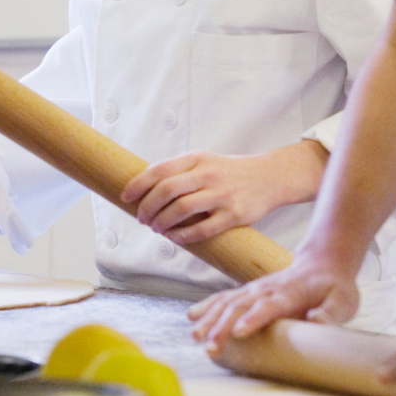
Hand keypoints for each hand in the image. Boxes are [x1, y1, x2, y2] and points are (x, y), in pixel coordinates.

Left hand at [121, 142, 326, 246]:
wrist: (270, 177)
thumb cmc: (230, 172)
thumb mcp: (205, 161)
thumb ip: (179, 172)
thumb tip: (144, 190)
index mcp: (197, 159)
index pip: (159, 170)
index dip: (138, 185)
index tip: (126, 197)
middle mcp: (208, 174)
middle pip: (166, 191)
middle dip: (147, 208)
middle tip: (142, 218)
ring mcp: (222, 195)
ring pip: (181, 210)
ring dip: (161, 223)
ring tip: (156, 228)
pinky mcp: (234, 216)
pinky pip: (201, 230)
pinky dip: (182, 236)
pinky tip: (174, 237)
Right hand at [187, 251, 359, 353]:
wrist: (324, 263)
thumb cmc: (335, 288)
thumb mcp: (343, 301)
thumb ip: (330, 313)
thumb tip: (316, 322)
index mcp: (290, 294)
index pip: (269, 306)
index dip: (254, 319)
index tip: (239, 333)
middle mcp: (267, 290)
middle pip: (241, 307)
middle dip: (223, 327)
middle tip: (209, 347)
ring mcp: (255, 289)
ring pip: (228, 302)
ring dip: (210, 319)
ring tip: (195, 337)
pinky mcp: (249, 291)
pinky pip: (224, 297)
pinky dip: (208, 306)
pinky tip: (192, 318)